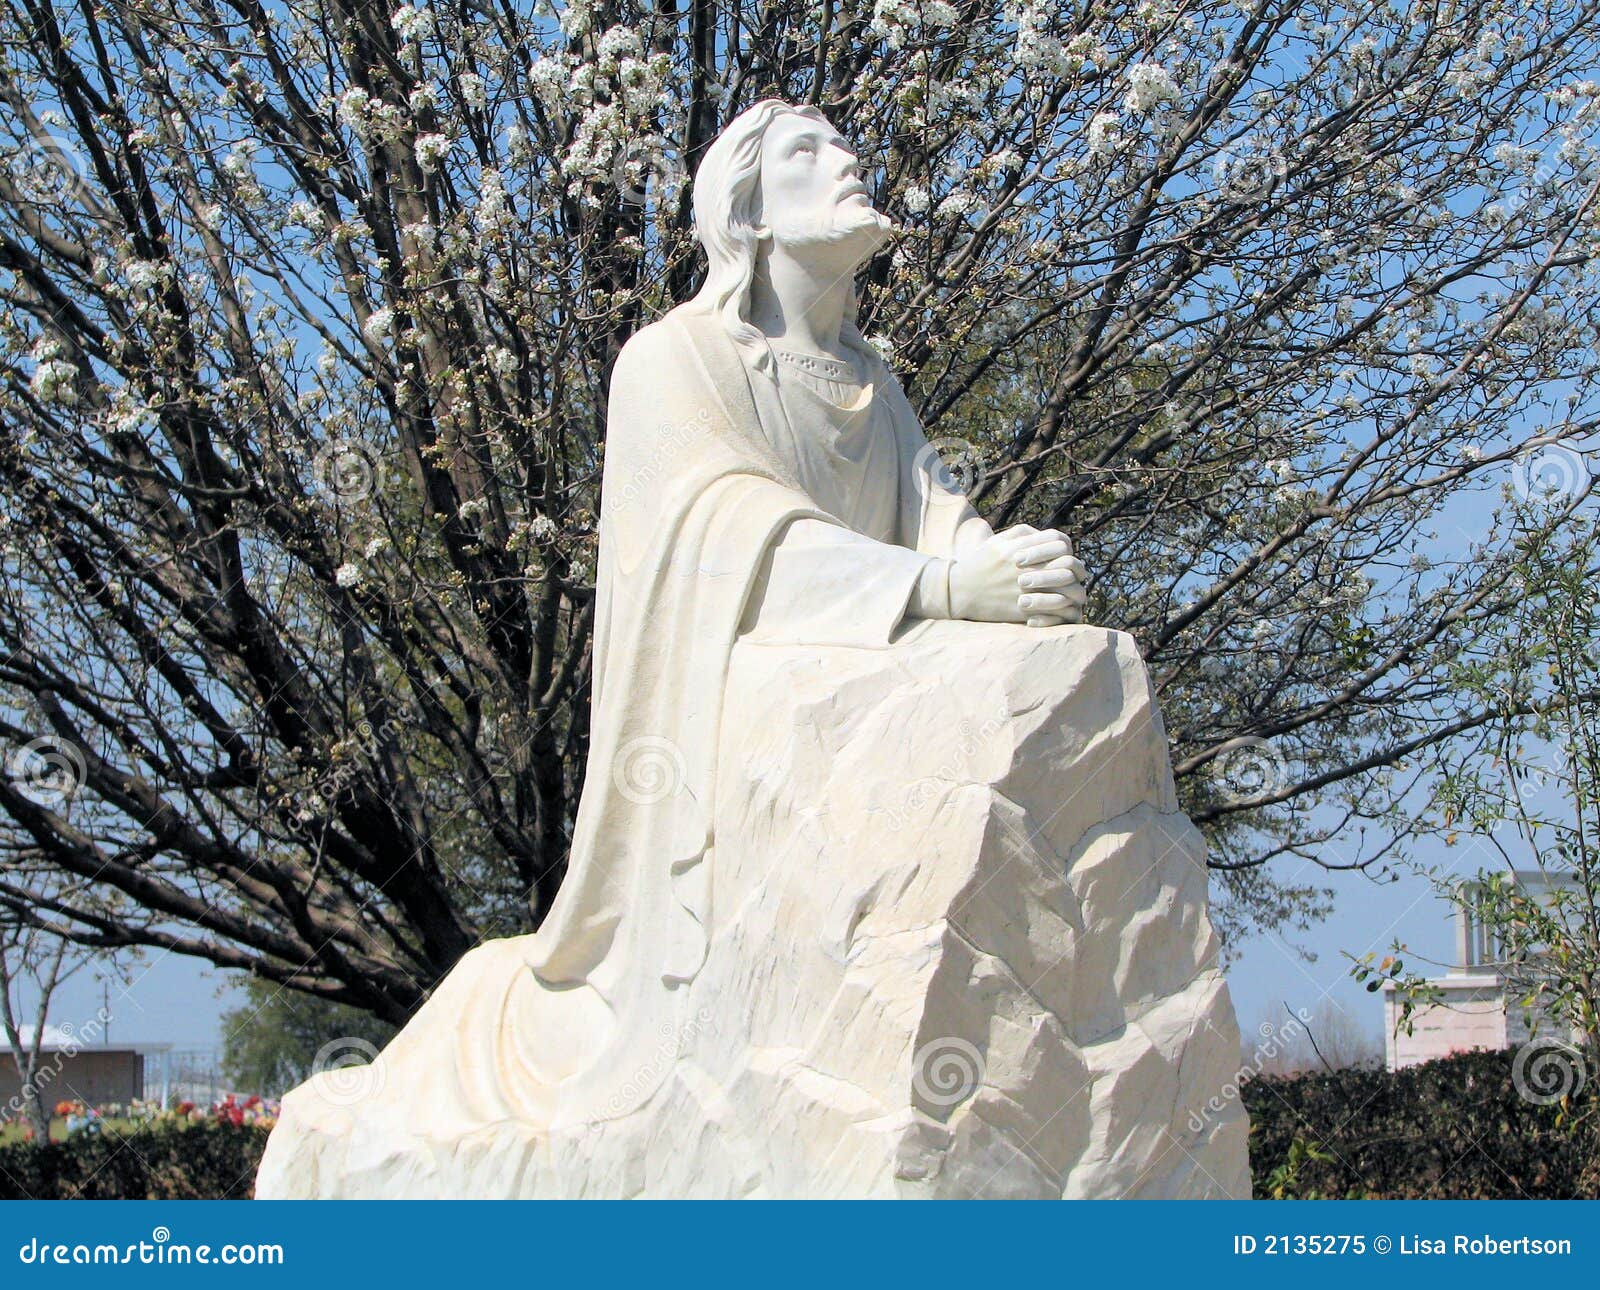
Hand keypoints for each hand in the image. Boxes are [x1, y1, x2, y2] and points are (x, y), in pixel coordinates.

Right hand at [948, 527, 1084, 623]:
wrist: (959, 591)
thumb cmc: (980, 564)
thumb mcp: (998, 541)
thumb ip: (1022, 533)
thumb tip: (1045, 535)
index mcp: (1020, 548)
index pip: (1059, 541)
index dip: (1068, 547)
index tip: (1067, 555)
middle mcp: (1025, 567)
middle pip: (1068, 564)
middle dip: (1079, 570)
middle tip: (1079, 575)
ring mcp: (1025, 589)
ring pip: (1066, 588)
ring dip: (1076, 591)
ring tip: (1077, 594)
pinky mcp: (1023, 610)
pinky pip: (1055, 609)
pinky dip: (1066, 609)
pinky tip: (1066, 608)